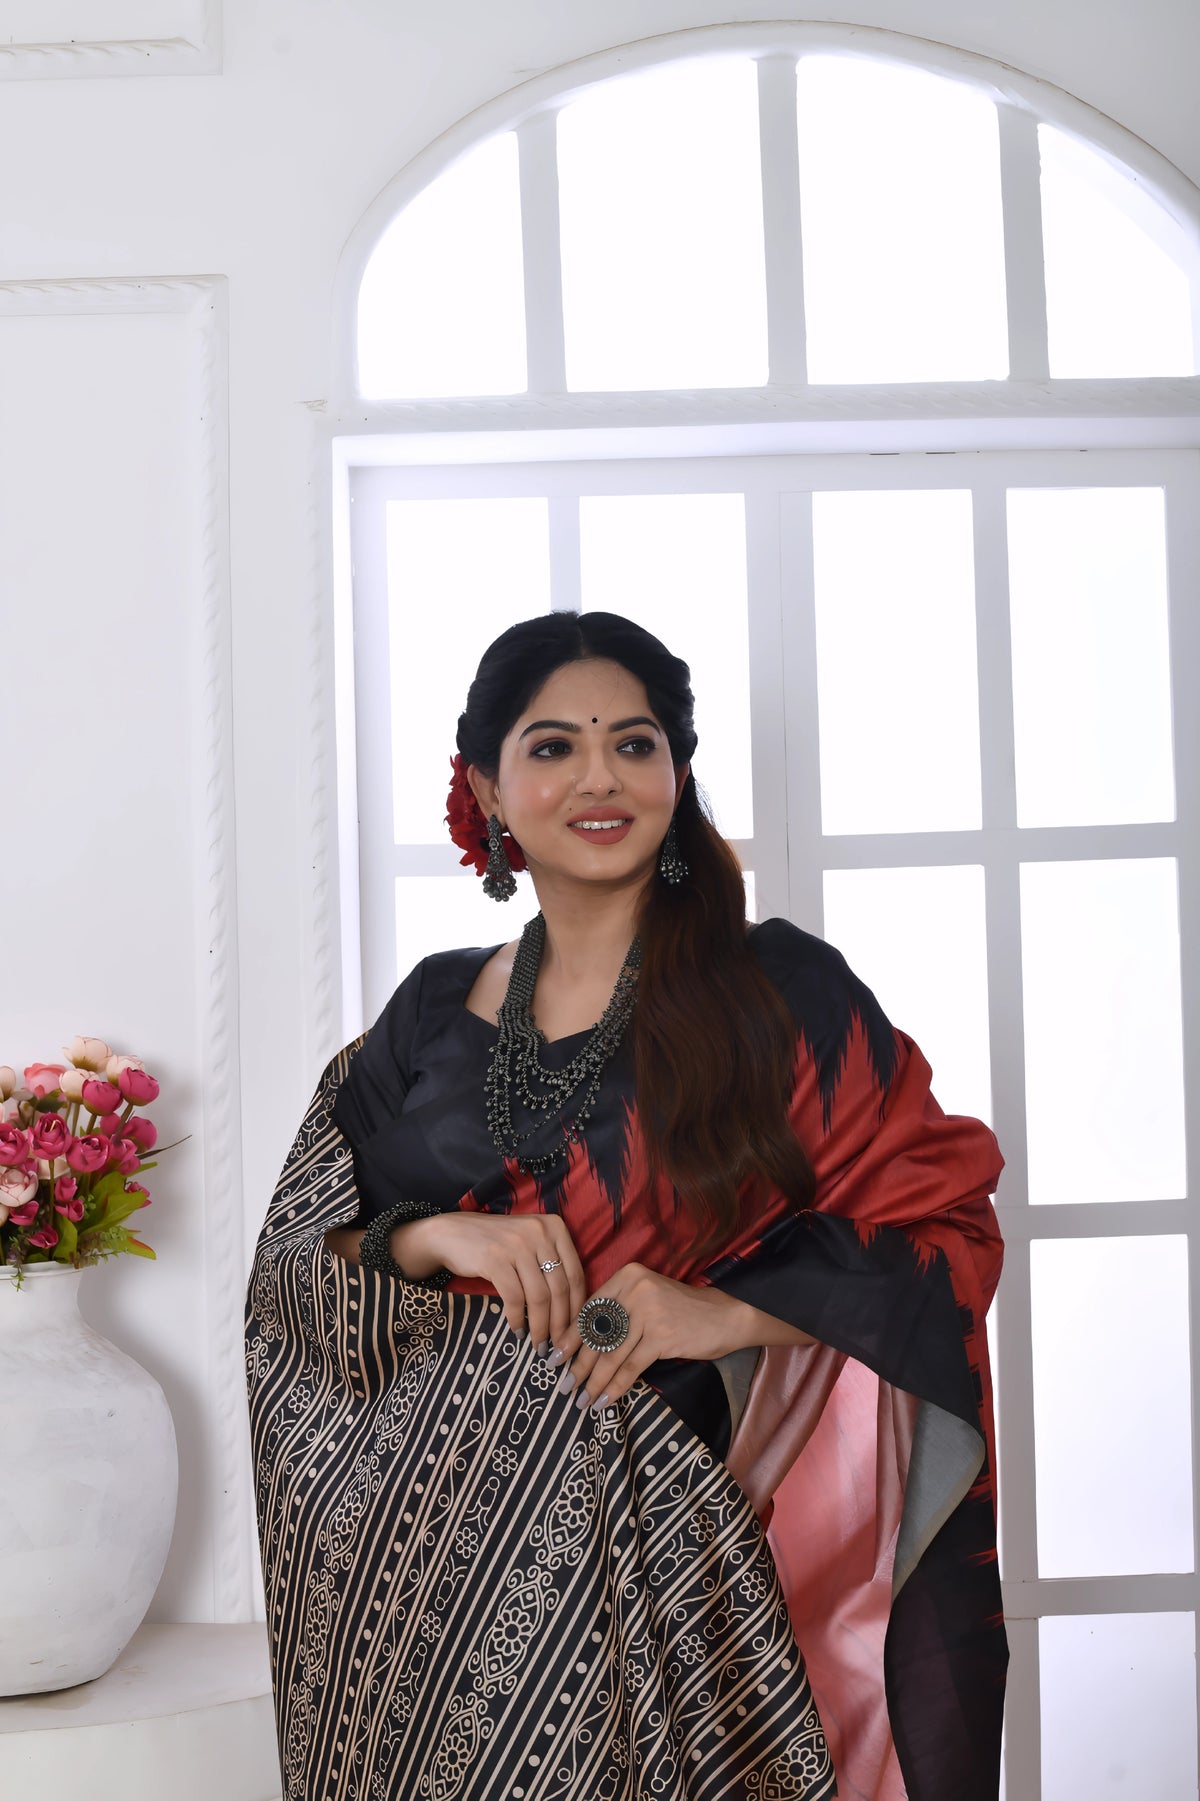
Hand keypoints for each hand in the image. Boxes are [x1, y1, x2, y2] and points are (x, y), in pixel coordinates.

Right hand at [425, 1211, 587, 1353]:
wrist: (452, 1234)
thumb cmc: (496, 1244)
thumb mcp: (530, 1244)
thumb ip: (552, 1266)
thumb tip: (572, 1313)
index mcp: (555, 1227)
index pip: (576, 1274)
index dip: (578, 1308)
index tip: (576, 1332)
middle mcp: (540, 1232)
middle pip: (560, 1288)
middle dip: (561, 1323)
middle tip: (558, 1345)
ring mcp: (517, 1244)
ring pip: (539, 1296)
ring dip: (540, 1326)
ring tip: (538, 1344)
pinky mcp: (495, 1258)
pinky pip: (514, 1298)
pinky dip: (517, 1319)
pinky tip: (518, 1330)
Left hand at [545, 1261, 753, 1415]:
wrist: (726, 1317)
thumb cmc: (682, 1311)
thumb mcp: (647, 1300)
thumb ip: (618, 1313)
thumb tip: (580, 1344)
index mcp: (627, 1276)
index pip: (590, 1310)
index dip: (571, 1336)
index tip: (555, 1357)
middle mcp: (635, 1289)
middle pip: (597, 1333)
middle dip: (578, 1364)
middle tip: (564, 1385)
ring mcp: (649, 1311)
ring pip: (611, 1353)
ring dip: (593, 1382)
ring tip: (581, 1400)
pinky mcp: (662, 1335)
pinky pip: (631, 1367)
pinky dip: (616, 1387)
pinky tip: (604, 1401)